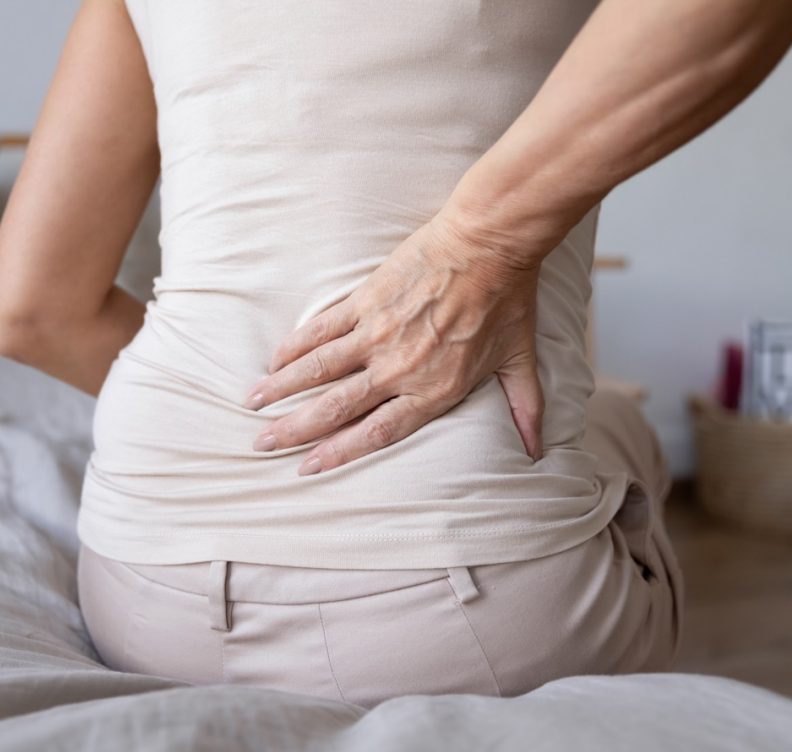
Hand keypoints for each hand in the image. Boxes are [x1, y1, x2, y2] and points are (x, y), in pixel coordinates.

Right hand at [242, 210, 545, 475]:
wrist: (490, 242)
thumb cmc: (508, 302)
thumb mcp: (520, 362)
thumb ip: (524, 410)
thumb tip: (539, 453)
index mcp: (432, 389)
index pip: (376, 432)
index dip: (339, 453)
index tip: (307, 469)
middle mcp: (398, 367)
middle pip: (335, 407)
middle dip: (294, 430)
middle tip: (262, 444)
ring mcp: (377, 332)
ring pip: (319, 369)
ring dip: (282, 389)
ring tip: (252, 405)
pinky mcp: (366, 299)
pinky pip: (322, 327)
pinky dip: (296, 345)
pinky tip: (274, 360)